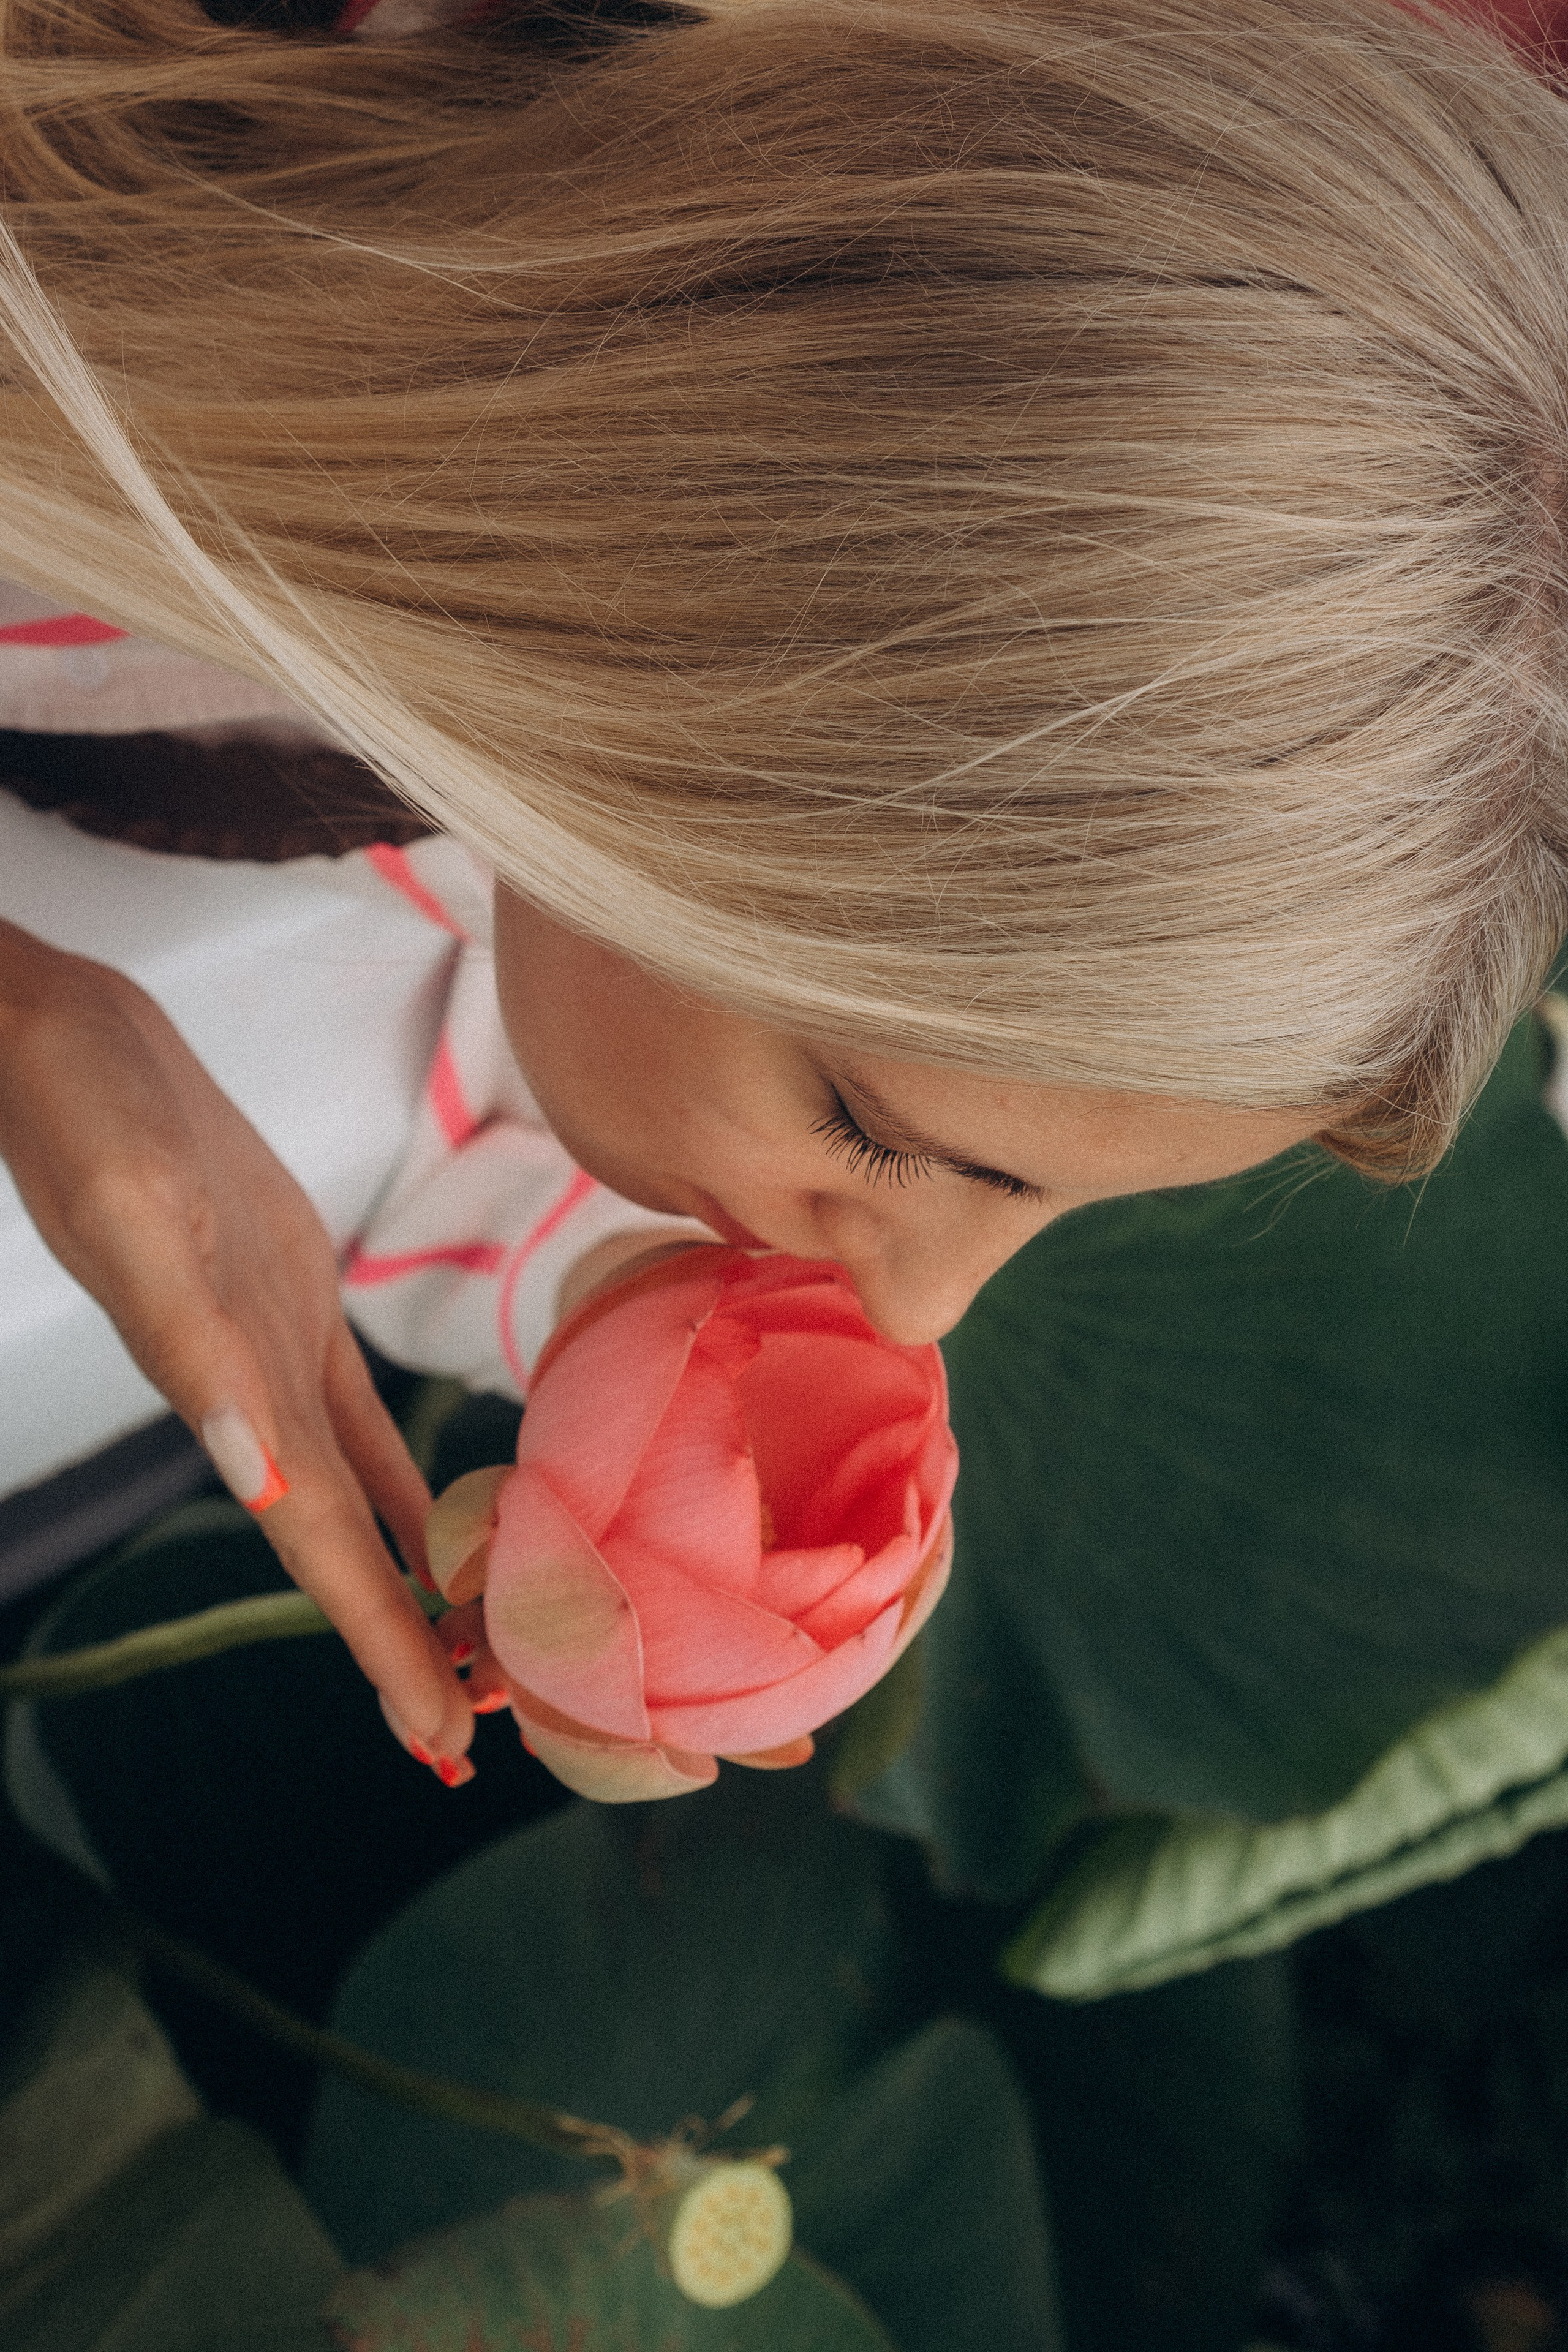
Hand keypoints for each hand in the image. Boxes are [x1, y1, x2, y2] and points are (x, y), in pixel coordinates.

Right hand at [0, 919, 473, 1780]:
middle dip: (406, 1643)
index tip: (439, 1738)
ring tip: (468, 1654)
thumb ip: (191, 1348)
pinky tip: (439, 1521)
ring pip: (357, 1492)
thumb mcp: (139, 1216)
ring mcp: (271, 1351)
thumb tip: (255, 1478)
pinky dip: (399, 1478)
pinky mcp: (288, 1302)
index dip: (380, 1642)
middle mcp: (252, 1393)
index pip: (323, 1546)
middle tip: (479, 1737)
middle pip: (349, 1545)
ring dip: (407, 1577)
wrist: (65, 1039)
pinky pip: (359, 1417)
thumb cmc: (85, 1111)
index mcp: (228, 1393)